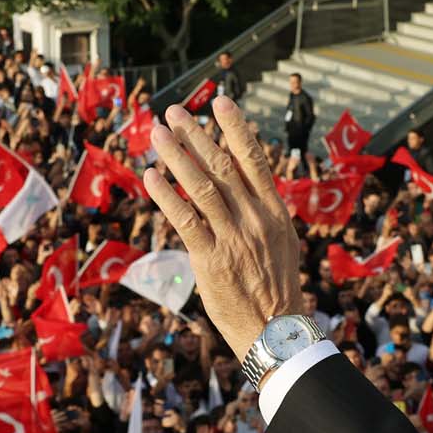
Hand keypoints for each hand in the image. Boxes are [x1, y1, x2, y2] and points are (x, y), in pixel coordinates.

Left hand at [143, 97, 303, 359]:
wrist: (275, 331)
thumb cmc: (276, 287)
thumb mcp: (281, 242)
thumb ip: (262, 211)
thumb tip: (245, 185)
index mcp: (274, 211)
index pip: (254, 159)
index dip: (236, 127)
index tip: (220, 101)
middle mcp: (255, 219)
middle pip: (222, 166)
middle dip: (196, 135)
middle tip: (174, 112)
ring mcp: (233, 238)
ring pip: (201, 186)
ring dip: (176, 156)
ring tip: (157, 133)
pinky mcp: (212, 260)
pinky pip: (185, 220)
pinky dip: (167, 196)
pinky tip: (151, 177)